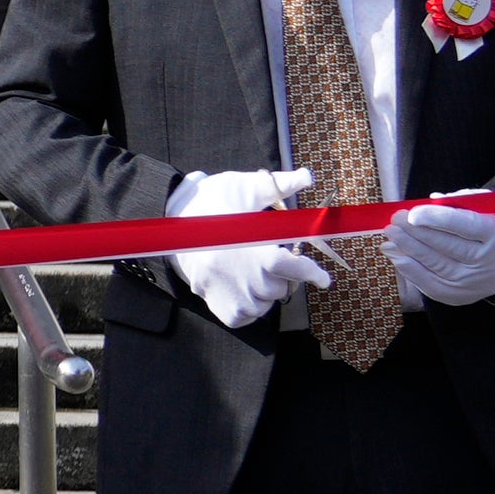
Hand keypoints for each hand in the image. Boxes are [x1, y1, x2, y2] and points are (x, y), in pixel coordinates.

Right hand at [165, 167, 335, 328]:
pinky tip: (242, 288)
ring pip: (263, 304)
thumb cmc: (211, 201)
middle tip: (267, 258)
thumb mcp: (245, 187)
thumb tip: (308, 176)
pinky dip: (248, 308)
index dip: (311, 274)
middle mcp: (237, 274)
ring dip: (264, 292)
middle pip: (278, 287)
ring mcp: (223, 291)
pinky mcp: (212, 302)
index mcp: (249, 246)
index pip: (290, 267)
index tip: (323, 279)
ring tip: (251, 271)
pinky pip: (242, 317)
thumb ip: (279, 185)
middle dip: (280, 275)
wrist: (171, 218)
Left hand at [386, 193, 494, 307]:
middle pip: (447, 246)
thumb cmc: (493, 225)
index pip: (466, 225)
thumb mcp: (488, 207)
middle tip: (396, 218)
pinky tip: (394, 254)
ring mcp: (474, 281)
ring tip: (390, 233)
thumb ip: (462, 201)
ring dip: (407, 248)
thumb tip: (432, 201)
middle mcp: (489, 261)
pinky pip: (429, 284)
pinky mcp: (460, 295)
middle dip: (416, 232)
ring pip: (435, 264)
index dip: (437, 219)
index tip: (413, 213)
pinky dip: (408, 268)